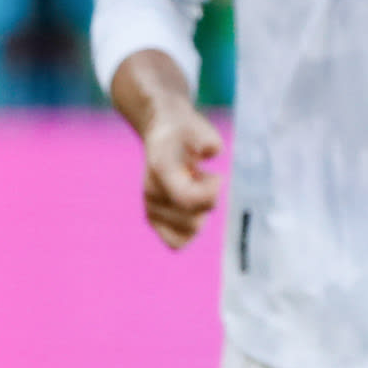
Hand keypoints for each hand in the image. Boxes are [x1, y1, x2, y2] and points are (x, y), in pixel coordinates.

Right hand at [137, 100, 223, 249]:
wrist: (161, 133)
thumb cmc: (184, 132)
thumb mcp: (197, 126)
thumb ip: (207, 138)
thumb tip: (211, 152)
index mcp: (161, 169)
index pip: (188, 200)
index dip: (210, 193)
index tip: (216, 176)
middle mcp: (151, 192)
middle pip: (194, 220)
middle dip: (207, 201)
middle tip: (203, 179)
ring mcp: (151, 208)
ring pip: (189, 231)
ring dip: (200, 212)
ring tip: (195, 191)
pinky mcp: (154, 219)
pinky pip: (176, 242)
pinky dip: (190, 229)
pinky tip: (192, 208)